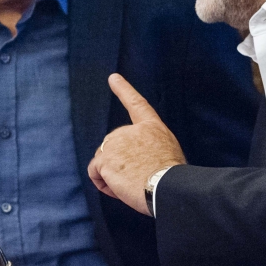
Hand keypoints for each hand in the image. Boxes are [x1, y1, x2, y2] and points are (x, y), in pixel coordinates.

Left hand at [87, 73, 186, 214]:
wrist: (167, 186)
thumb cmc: (171, 177)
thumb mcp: (166, 152)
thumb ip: (147, 147)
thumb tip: (132, 162)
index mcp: (151, 127)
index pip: (137, 104)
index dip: (124, 90)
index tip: (113, 78)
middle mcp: (131, 130)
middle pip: (112, 145)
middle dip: (118, 164)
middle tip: (138, 178)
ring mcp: (116, 142)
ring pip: (103, 161)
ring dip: (112, 177)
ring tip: (133, 184)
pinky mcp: (104, 158)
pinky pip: (95, 173)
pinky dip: (103, 184)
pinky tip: (119, 188)